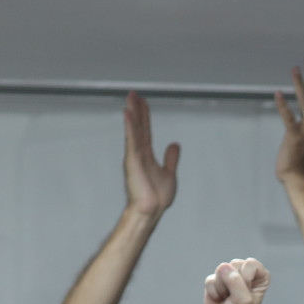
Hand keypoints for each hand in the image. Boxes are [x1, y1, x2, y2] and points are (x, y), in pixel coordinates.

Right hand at [122, 92, 179, 217]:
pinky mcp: (132, 160)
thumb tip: (174, 145)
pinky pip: (132, 139)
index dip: (144, 115)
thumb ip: (171, 159)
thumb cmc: (157, 197)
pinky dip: (130, 126)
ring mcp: (135, 155)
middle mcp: (139, 153)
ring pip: (134, 129)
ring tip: (131, 97)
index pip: (145, 130)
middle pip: (138, 126)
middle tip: (133, 93)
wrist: (151, 211)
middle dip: (136, 108)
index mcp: (146, 155)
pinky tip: (128, 113)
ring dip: (132, 112)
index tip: (142, 101)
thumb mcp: (169, 173)